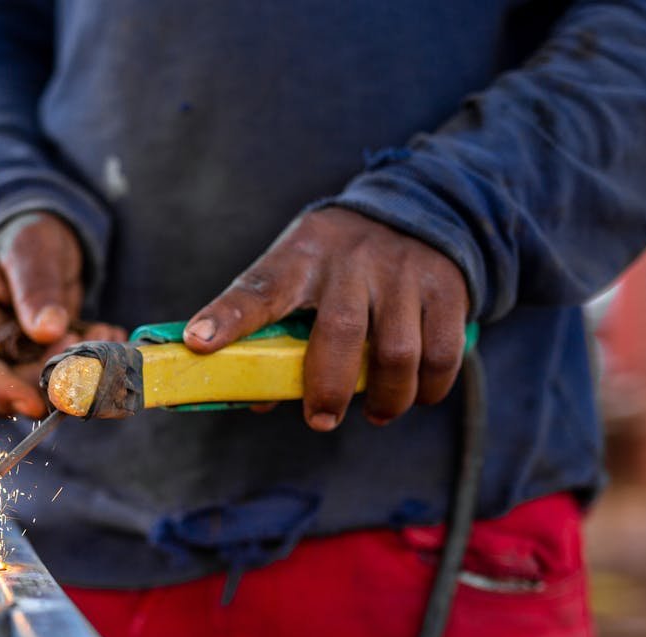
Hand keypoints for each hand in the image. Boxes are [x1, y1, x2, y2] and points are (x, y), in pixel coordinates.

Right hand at [0, 212, 126, 417]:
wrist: (46, 238)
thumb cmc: (28, 235)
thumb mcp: (31, 249)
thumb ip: (36, 287)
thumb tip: (47, 331)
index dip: (0, 391)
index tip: (36, 403)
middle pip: (5, 386)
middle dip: (48, 378)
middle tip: (83, 348)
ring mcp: (12, 354)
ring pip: (38, 387)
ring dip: (75, 373)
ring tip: (106, 336)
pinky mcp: (39, 360)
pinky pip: (62, 376)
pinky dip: (88, 364)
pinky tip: (109, 336)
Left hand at [183, 207, 468, 430]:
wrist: (417, 208)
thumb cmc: (336, 262)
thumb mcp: (298, 273)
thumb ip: (274, 330)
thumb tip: (255, 398)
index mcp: (299, 258)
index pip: (256, 289)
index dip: (227, 318)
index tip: (199, 343)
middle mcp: (350, 261)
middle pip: (340, 332)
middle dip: (329, 388)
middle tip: (320, 420)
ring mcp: (401, 272)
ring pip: (397, 352)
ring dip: (386, 398)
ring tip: (375, 413)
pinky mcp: (446, 286)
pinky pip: (442, 353)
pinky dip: (429, 388)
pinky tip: (415, 396)